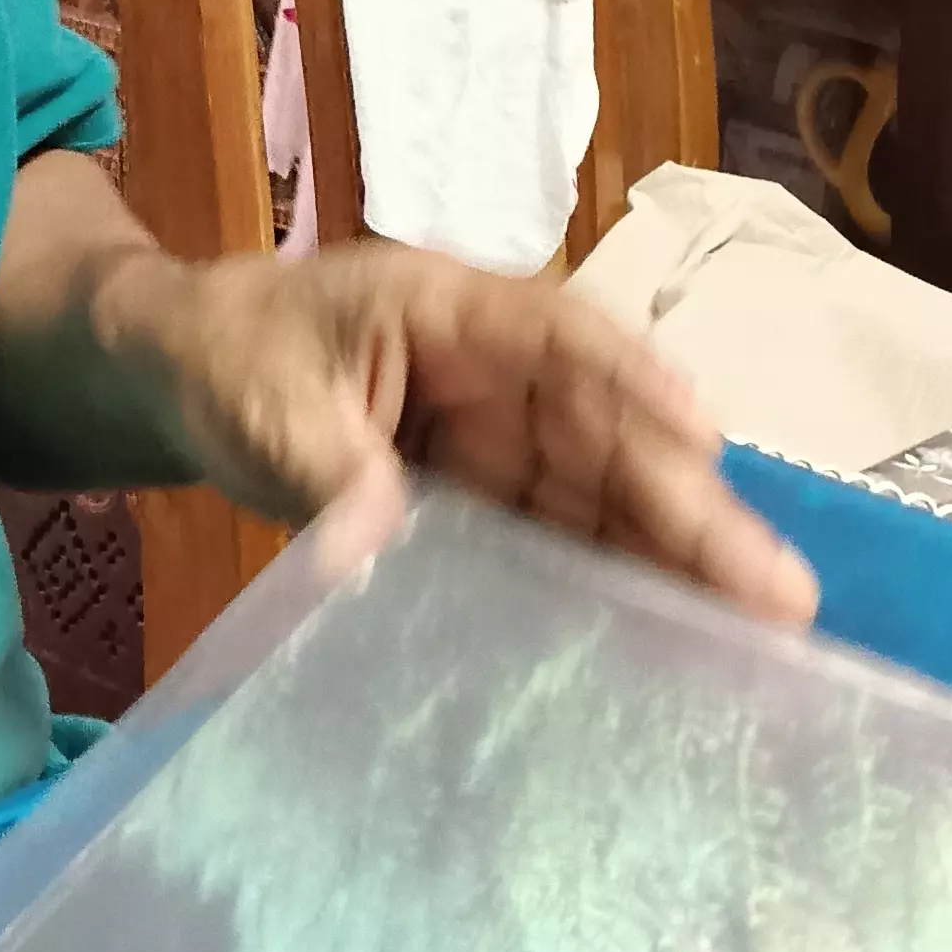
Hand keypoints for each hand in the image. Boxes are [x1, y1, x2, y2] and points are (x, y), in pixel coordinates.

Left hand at [91, 236, 816, 624]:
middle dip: (691, 510)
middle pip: (606, 433)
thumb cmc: (220, 357)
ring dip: (675, 558)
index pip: (560, 340)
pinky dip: (609, 583)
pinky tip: (669, 640)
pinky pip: (555, 537)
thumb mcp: (260, 404)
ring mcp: (493, 434)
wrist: (172, 372)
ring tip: (763, 630)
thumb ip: (326, 472)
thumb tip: (376, 548)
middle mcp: (492, 370)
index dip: (636, 389)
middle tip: (779, 592)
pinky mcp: (480, 495)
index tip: (704, 441)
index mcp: (445, 310)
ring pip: (598, 494)